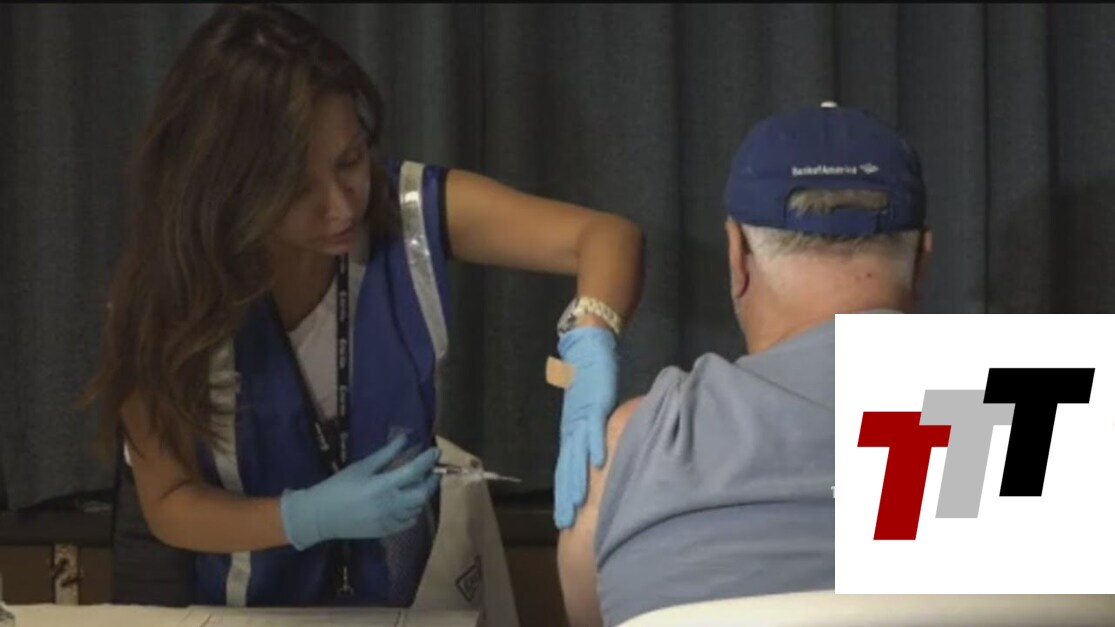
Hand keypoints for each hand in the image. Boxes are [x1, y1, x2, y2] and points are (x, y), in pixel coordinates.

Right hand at [280, 435, 440, 549]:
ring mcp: (389, 520)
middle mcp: (390, 504)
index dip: (428, 460)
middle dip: (432, 480)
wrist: (319, 517)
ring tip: (421, 483)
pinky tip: (408, 501)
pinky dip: (414, 510)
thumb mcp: (362, 467)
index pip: (415, 471)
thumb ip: (386, 454)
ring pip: (418, 508)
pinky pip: (409, 521)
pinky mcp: (386, 531)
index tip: (435, 451)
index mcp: (382, 485)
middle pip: (423, 493)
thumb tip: (406, 438)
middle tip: (433, 470)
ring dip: (423, 494)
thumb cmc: (338, 487)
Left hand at [554, 326, 617, 528]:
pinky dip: (595, 446)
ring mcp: (581, 418)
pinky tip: (598, 464)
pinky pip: (594, 428)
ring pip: (576, 454)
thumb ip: (595, 433)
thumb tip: (603, 458)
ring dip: (577, 480)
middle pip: (567, 468)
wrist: (586, 349)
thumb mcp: (591, 413)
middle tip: (566, 523)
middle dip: (566, 496)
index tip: (564, 520)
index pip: (565, 469)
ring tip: (577, 504)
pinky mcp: (594, 404)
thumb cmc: (591, 381)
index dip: (563, 494)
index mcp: (571, 434)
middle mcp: (572, 430)